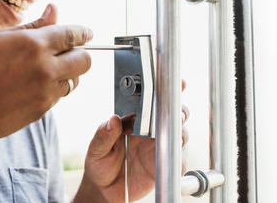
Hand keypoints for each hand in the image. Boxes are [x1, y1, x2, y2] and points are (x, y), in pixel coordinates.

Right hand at [0, 4, 92, 148]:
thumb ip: (33, 27)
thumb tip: (55, 11)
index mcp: (32, 44)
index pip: (73, 35)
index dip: (82, 33)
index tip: (87, 33)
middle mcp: (44, 68)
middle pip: (85, 60)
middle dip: (79, 54)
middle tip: (66, 52)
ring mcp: (45, 93)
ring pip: (74, 80)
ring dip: (66, 73)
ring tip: (43, 70)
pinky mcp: (41, 111)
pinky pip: (58, 96)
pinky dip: (52, 89)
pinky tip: (29, 86)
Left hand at [75, 81, 189, 202]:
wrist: (103, 190)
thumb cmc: (99, 164)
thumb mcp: (95, 150)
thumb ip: (103, 134)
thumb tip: (113, 120)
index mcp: (135, 121)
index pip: (153, 102)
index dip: (167, 92)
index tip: (177, 85)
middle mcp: (151, 132)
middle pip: (174, 114)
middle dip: (180, 110)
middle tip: (176, 114)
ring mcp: (159, 148)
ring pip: (180, 134)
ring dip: (180, 133)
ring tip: (172, 137)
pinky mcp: (163, 167)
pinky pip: (179, 163)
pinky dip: (180, 162)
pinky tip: (172, 162)